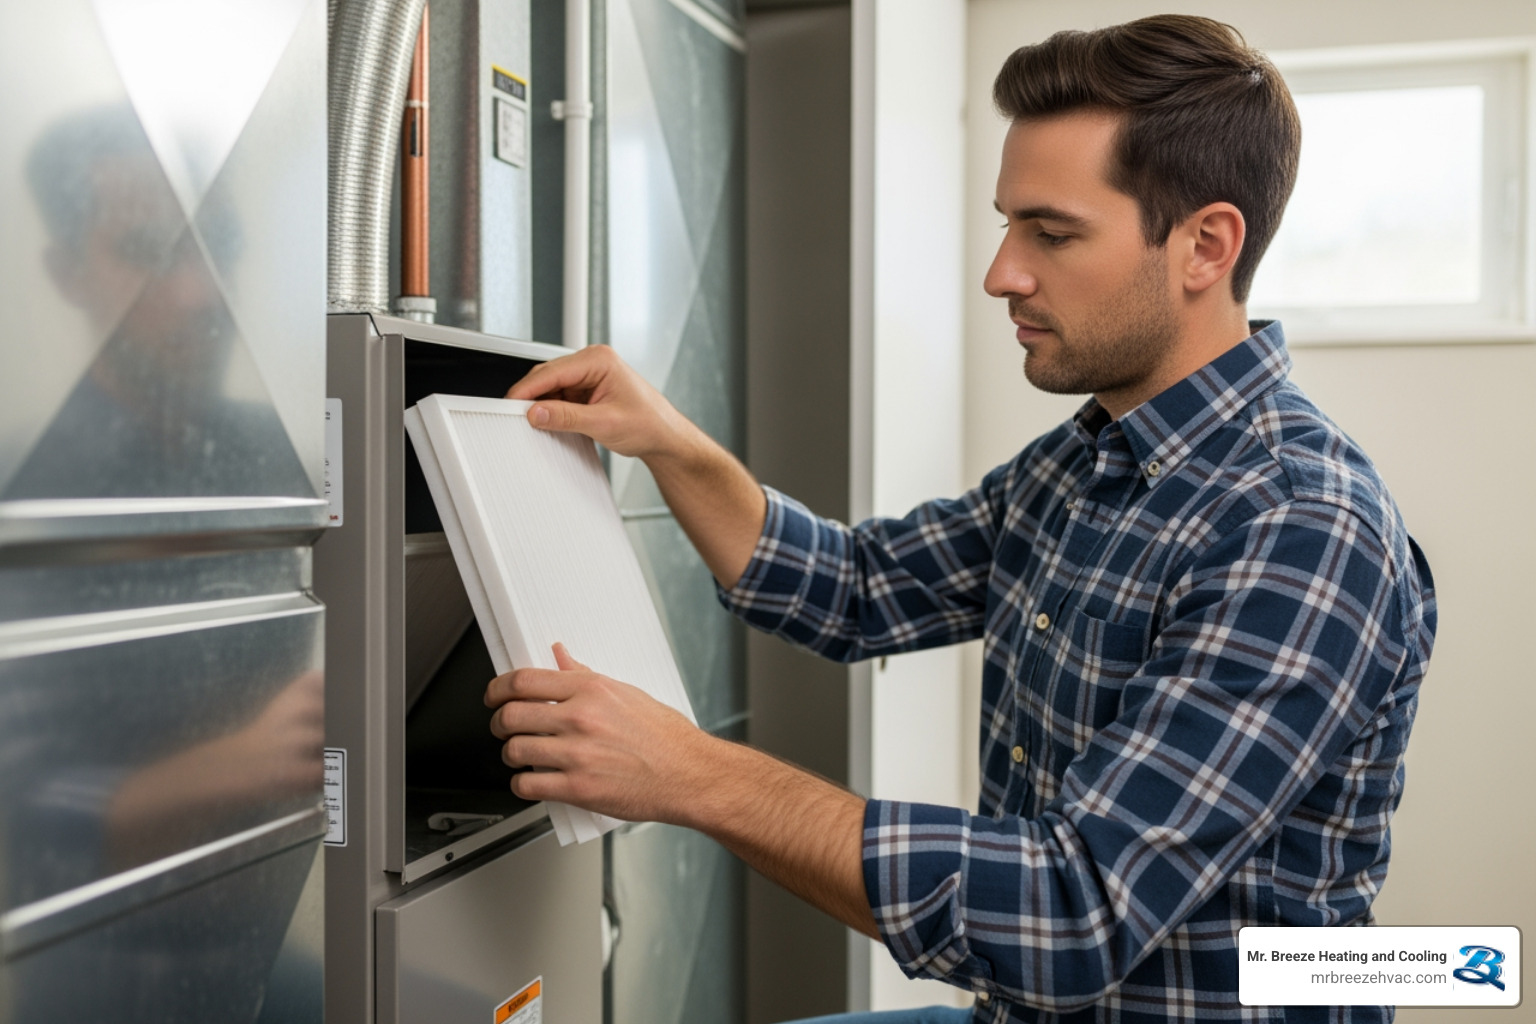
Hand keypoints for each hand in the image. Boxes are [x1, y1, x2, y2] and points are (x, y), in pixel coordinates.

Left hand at [485, 643, 709, 822]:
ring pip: (514, 750)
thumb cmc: (666, 736)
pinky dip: (522, 785)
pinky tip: (533, 781)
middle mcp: (580, 718)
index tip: (493, 695)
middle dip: (498, 723)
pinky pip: (528, 785)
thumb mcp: (626, 693)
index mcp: (591, 690)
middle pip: (510, 715)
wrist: (688, 773)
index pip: (523, 681)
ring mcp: (577, 755)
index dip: (497, 688)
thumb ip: (585, 676)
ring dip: (511, 754)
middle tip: (502, 727)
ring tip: (521, 755)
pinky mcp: (577, 789)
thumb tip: (560, 656)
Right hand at [505, 345, 697, 462]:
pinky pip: (560, 397)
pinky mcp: (586, 390)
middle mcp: (592, 362)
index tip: (510, 405)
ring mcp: (589, 376)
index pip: (551, 371)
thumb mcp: (604, 423)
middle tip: (516, 418)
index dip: (527, 390)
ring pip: (551, 388)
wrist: (664, 436)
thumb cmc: (648, 423)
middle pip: (547, 376)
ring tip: (537, 425)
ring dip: (543, 405)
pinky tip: (551, 423)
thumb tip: (536, 413)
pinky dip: (552, 410)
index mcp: (598, 360)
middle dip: (532, 398)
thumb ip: (566, 417)